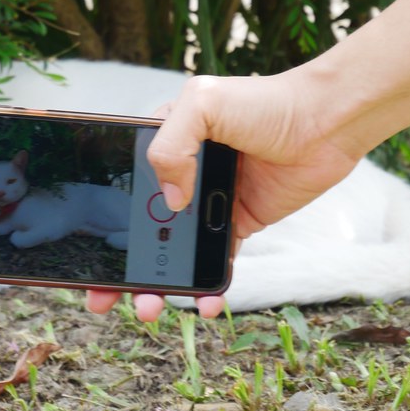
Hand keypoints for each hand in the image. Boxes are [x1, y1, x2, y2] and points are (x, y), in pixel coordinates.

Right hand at [87, 71, 362, 321]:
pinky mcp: (239, 223)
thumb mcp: (202, 104)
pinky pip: (216, 261)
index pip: (120, 185)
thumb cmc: (264, 102)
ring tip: (149, 308)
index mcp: (163, 143)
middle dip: (119, 266)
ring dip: (159, 283)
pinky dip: (208, 286)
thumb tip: (169, 202)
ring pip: (174, 251)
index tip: (84, 254)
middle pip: (139, 227)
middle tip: (103, 299)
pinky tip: (205, 303)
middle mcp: (181, 174)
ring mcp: (208, 202)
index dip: (100, 220)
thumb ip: (170, 145)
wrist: (325, 121)